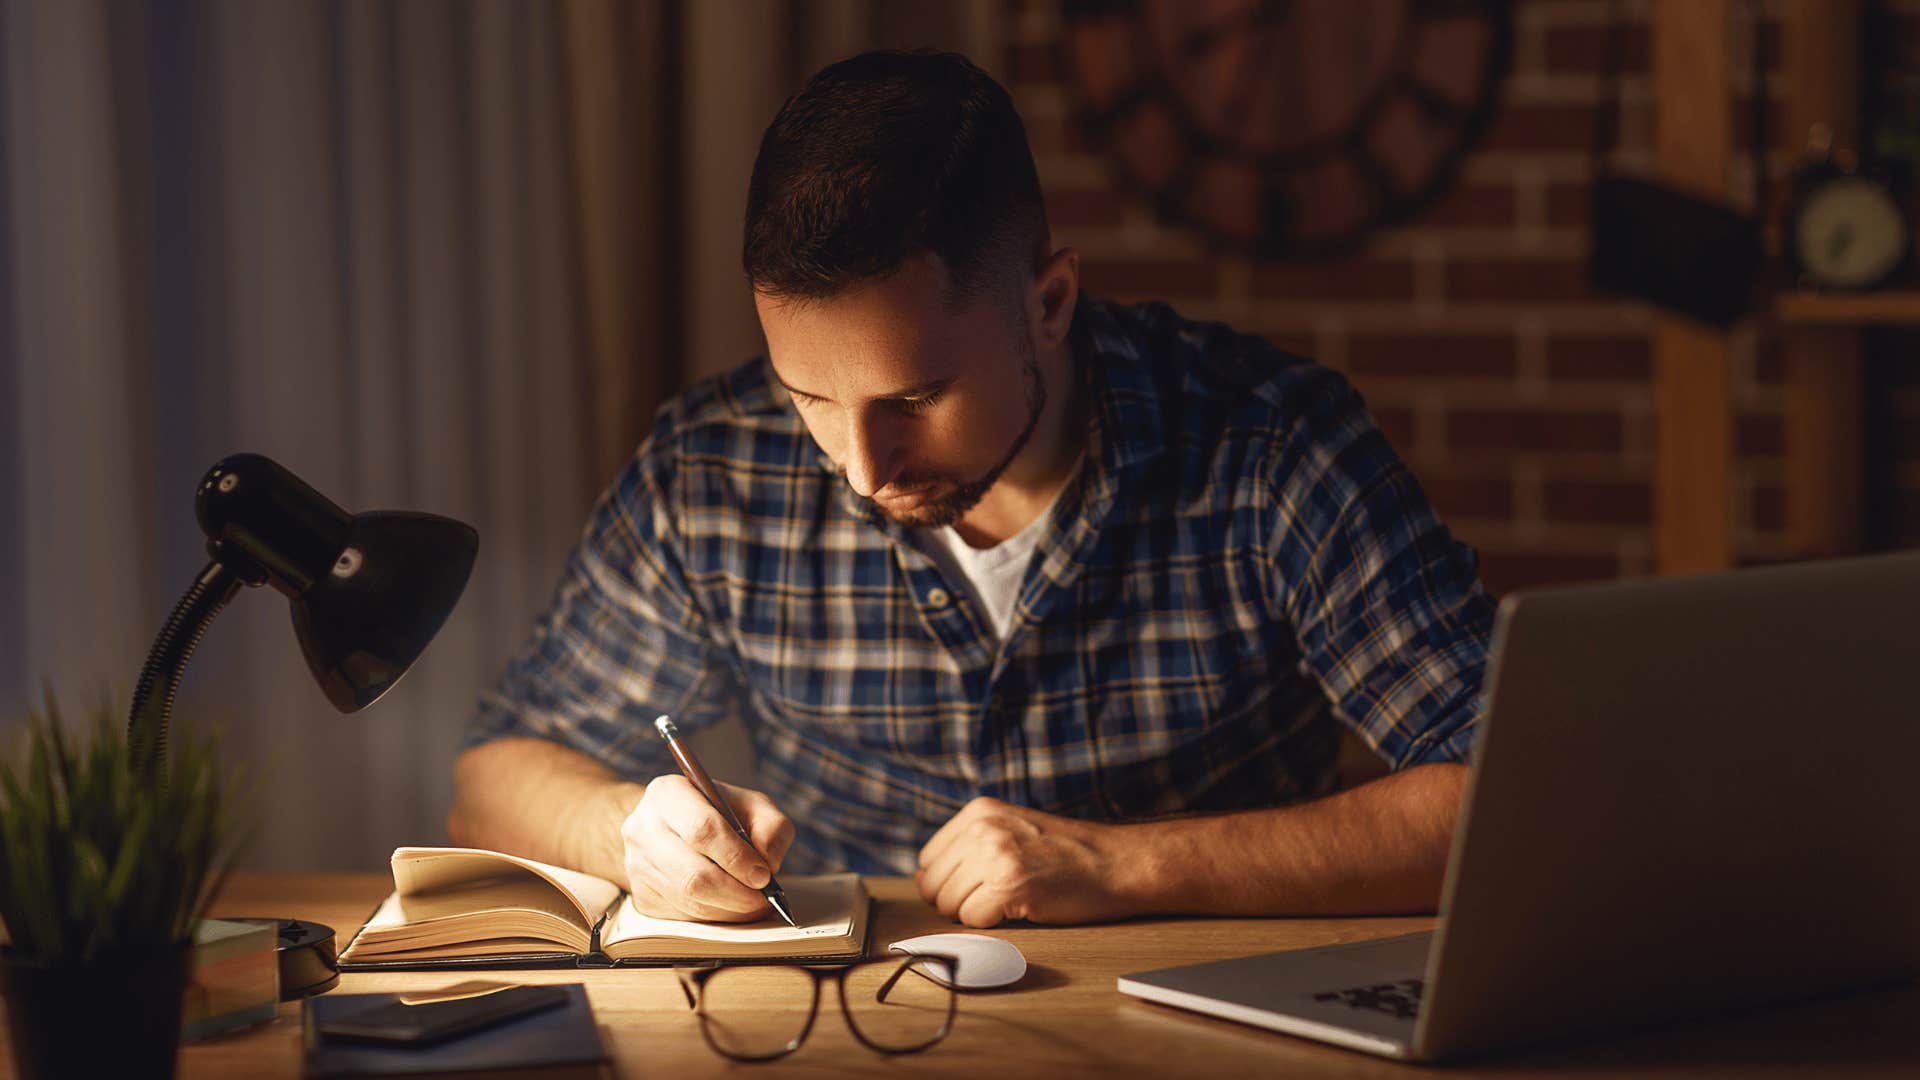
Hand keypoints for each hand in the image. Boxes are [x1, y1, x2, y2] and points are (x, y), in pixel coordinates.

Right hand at [620, 775, 794, 922]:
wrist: (677, 827)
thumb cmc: (721, 813)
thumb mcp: (753, 806)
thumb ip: (771, 827)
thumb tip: (767, 864)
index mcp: (669, 793)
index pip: (701, 829)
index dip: (736, 858)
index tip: (763, 876)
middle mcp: (643, 828)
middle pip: (692, 874)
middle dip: (735, 893)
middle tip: (762, 899)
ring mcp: (636, 864)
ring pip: (688, 900)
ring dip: (728, 909)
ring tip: (752, 904)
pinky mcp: (640, 895)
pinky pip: (681, 917)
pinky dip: (713, 918)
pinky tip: (730, 907)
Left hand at [914, 797, 1139, 927]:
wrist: (1116, 862)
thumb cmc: (1067, 852)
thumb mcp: (1012, 828)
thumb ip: (967, 845)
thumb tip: (921, 878)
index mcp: (979, 810)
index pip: (928, 859)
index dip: (948, 881)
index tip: (978, 884)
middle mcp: (983, 828)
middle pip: (932, 884)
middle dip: (957, 900)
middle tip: (996, 896)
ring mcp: (995, 855)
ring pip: (948, 905)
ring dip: (975, 912)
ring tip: (1011, 897)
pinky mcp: (1009, 886)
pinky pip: (972, 920)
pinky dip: (992, 923)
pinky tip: (1021, 907)